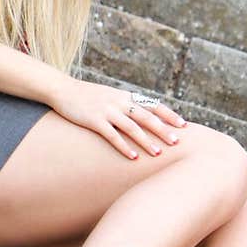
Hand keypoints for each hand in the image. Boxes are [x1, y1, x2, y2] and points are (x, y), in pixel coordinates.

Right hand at [49, 78, 187, 159]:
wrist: (62, 89)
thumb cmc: (88, 96)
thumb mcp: (110, 95)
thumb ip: (126, 104)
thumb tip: (144, 117)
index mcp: (125, 96)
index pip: (152, 104)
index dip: (168, 114)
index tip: (184, 125)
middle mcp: (119, 102)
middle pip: (146, 116)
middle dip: (163, 129)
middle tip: (177, 142)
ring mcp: (106, 110)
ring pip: (132, 127)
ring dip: (146, 140)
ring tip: (158, 153)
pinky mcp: (94, 120)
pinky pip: (112, 135)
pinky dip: (124, 146)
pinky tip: (133, 157)